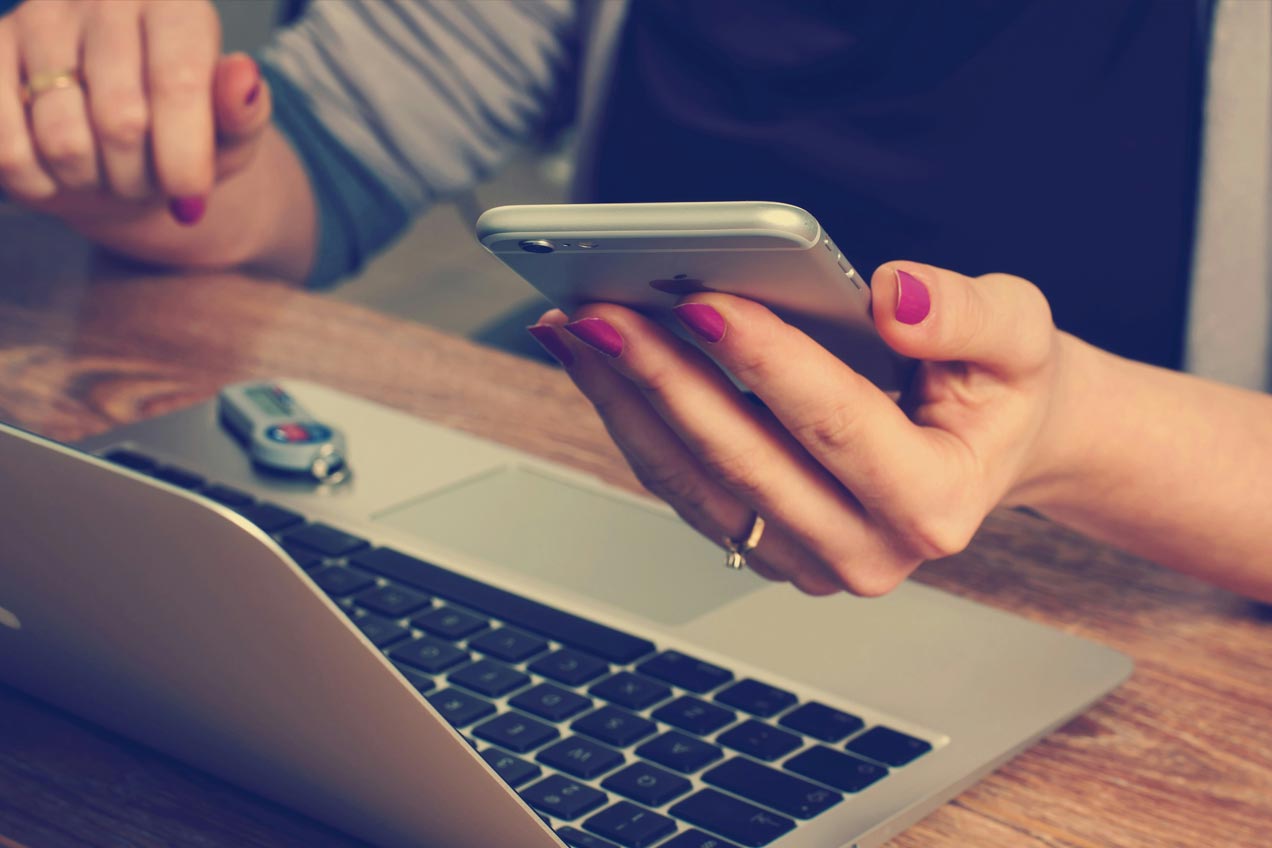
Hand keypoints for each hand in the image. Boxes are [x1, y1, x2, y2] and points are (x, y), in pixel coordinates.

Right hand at [0, 0, 269, 226]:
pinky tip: (58, 173)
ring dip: (93, 181)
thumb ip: (244, 112)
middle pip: (121, 120)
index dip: (184, 155)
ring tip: (108, 171)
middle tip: (148, 181)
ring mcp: (39, 19)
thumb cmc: (184, 135)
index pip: (177, 83)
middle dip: (140, 177)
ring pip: (64, 141)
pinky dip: (38, 181)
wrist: (118, 144)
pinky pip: (7, 148)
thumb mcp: (231, 133)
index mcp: (174, 4)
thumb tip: (243, 76)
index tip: (191, 197)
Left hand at [528, 262, 1070, 595]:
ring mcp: (807, 560)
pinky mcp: (764, 547)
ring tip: (578, 329)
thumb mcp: (1018, 334)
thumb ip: (967, 314)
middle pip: (744, 461)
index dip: (766, 361)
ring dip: (627, 402)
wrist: (990, 445)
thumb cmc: (999, 388)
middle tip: (602, 311)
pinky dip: (634, 421)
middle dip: (664, 379)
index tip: (703, 300)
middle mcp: (867, 552)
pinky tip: (599, 362)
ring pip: (694, 483)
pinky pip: (683, 488)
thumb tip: (893, 298)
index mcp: (936, 503)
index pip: (836, 425)